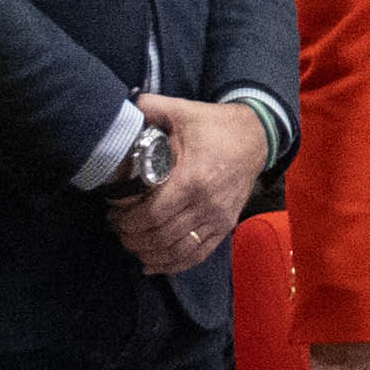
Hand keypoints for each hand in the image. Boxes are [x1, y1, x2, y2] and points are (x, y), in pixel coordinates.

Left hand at [108, 94, 269, 274]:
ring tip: (131, 245)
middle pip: (161, 237)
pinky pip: (197, 255)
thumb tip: (124, 105)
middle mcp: (206, 205)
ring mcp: (218, 219)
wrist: (256, 137)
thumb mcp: (183, 110)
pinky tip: (152, 264)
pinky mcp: (225, 226)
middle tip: (117, 230)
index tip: (113, 215)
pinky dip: (173, 265)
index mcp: (192, 179)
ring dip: (149, 253)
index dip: (128, 222)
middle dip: (133, 238)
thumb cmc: (215, 125)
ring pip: (177, 251)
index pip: (152, 215)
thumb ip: (151, 107)